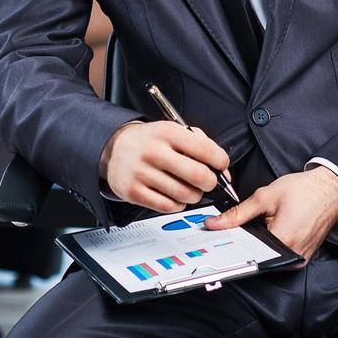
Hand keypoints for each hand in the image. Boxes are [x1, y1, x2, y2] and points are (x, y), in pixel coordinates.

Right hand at [99, 121, 229, 213]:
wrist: (114, 148)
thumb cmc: (150, 141)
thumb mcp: (173, 130)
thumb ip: (201, 145)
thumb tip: (223, 171)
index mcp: (167, 132)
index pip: (205, 150)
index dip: (220, 161)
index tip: (220, 165)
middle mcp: (154, 151)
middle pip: (198, 176)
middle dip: (210, 182)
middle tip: (207, 181)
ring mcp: (142, 173)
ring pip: (185, 195)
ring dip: (194, 195)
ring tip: (189, 188)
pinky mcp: (134, 192)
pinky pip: (169, 207)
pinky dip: (178, 204)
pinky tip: (174, 195)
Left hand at [203, 168, 337, 263]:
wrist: (331, 190)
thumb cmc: (305, 190)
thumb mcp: (265, 196)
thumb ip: (238, 213)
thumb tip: (216, 223)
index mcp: (282, 241)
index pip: (246, 252)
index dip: (229, 244)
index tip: (217, 238)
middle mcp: (292, 256)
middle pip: (256, 255)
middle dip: (244, 241)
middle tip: (240, 225)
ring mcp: (298, 259)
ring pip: (267, 256)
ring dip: (258, 243)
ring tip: (263, 223)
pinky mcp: (302, 257)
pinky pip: (279, 254)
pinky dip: (270, 243)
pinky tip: (272, 228)